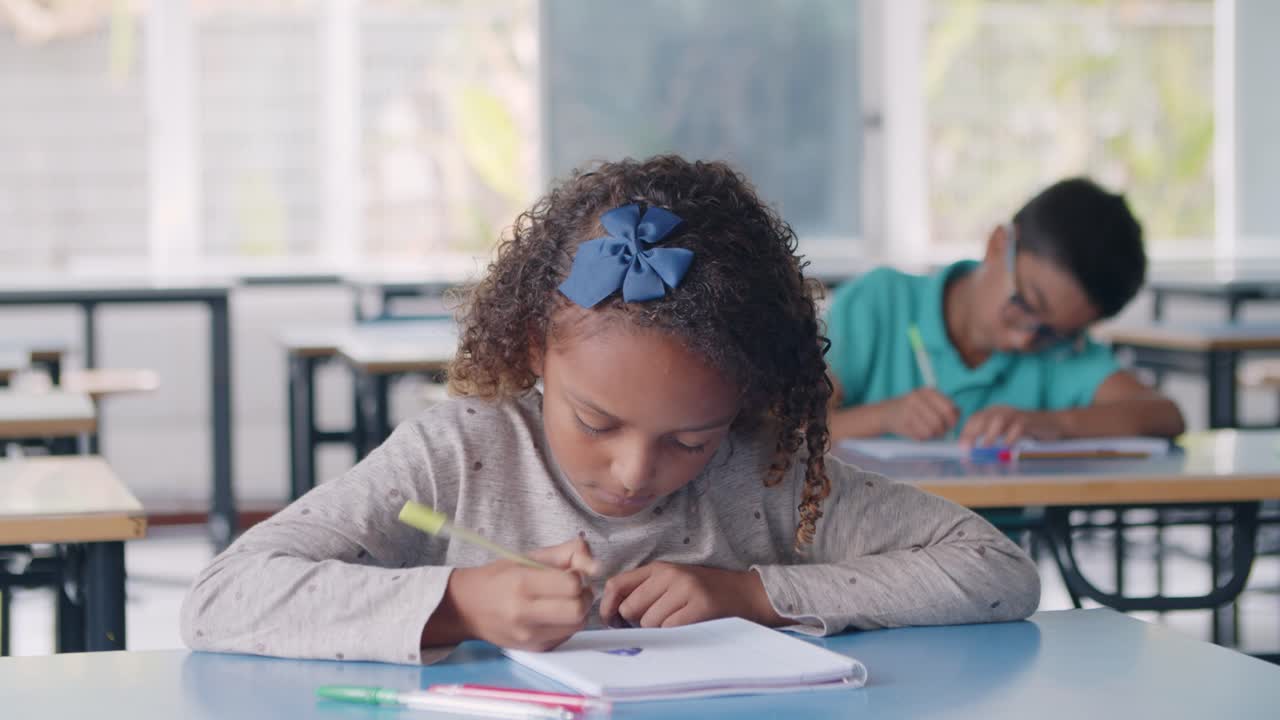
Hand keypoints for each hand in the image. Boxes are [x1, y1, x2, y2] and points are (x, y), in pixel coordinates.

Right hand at [426, 537, 597, 650]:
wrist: (466, 607)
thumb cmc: (499, 577)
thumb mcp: (529, 555)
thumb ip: (567, 552)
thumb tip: (596, 566)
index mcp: (522, 583)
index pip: (572, 583)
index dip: (579, 575)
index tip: (572, 571)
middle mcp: (525, 614)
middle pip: (578, 609)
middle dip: (583, 595)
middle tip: (574, 588)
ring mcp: (530, 636)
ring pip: (577, 625)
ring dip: (579, 610)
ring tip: (565, 600)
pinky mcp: (535, 649)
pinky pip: (567, 636)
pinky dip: (568, 623)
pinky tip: (555, 614)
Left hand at [599, 562, 783, 628]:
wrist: (746, 593)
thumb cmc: (704, 593)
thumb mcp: (673, 583)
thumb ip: (645, 592)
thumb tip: (612, 616)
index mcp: (659, 568)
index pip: (617, 584)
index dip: (607, 607)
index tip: (612, 622)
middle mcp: (670, 575)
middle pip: (629, 608)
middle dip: (636, 624)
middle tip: (654, 625)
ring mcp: (686, 589)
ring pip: (648, 622)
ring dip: (658, 631)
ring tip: (677, 623)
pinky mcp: (700, 606)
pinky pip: (669, 629)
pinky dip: (674, 635)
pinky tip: (687, 628)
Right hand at [880, 388, 958, 439]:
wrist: (886, 413)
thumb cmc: (913, 408)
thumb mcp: (928, 401)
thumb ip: (944, 406)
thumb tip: (958, 414)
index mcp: (927, 392)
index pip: (948, 408)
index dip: (953, 419)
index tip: (950, 424)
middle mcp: (917, 398)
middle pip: (940, 421)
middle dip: (943, 429)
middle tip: (940, 431)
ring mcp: (909, 410)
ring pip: (932, 430)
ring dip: (933, 435)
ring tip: (929, 432)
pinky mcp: (903, 423)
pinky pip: (922, 436)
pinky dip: (923, 438)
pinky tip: (919, 433)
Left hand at [960, 405, 1062, 446]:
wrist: (1053, 425)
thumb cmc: (1025, 432)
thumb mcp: (1004, 434)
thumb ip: (989, 442)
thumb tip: (970, 456)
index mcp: (993, 412)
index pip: (974, 419)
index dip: (966, 432)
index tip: (962, 447)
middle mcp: (1002, 410)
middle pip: (982, 418)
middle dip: (972, 434)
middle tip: (968, 449)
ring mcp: (1015, 414)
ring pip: (998, 420)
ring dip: (989, 435)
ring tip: (984, 448)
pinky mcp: (1028, 420)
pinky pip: (1017, 427)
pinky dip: (1010, 437)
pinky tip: (1006, 446)